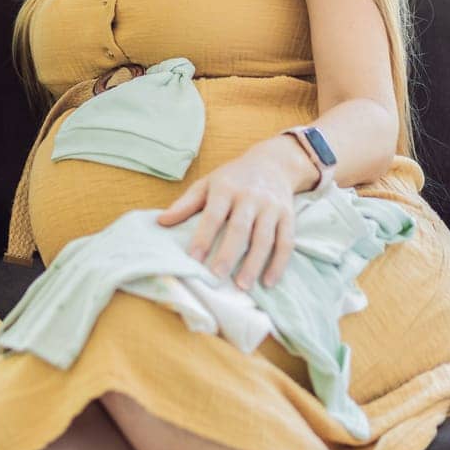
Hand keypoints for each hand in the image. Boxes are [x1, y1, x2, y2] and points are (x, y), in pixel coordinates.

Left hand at [155, 137, 315, 289]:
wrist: (272, 163)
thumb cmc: (233, 178)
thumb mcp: (207, 183)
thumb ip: (186, 204)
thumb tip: (161, 222)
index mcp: (226, 188)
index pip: (213, 214)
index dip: (203, 237)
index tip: (192, 259)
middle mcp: (250, 196)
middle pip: (240, 228)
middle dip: (228, 253)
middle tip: (216, 276)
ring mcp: (271, 206)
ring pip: (265, 237)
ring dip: (254, 263)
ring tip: (242, 285)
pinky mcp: (288, 215)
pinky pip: (286, 242)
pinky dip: (278, 263)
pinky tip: (268, 282)